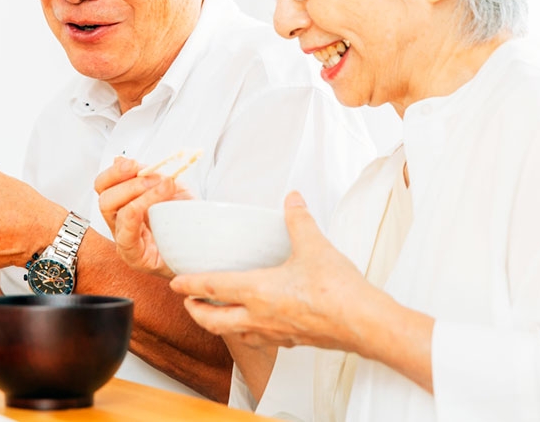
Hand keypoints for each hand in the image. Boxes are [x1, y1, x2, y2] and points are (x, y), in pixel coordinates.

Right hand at [94, 156, 191, 278]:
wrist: (205, 245)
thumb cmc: (186, 220)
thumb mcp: (170, 188)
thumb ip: (147, 175)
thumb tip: (119, 159)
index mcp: (124, 205)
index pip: (104, 185)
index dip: (115, 172)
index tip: (134, 163)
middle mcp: (120, 223)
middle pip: (104, 197)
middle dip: (128, 182)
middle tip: (155, 178)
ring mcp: (125, 241)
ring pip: (111, 211)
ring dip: (136, 193)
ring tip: (163, 187)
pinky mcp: (134, 257)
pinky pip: (125, 234)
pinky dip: (137, 213)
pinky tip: (155, 206)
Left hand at [169, 191, 370, 351]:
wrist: (363, 323)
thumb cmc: (337, 291)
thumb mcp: (314, 245)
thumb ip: (298, 219)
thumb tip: (292, 200)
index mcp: (258, 291)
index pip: (213, 287)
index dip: (190, 284)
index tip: (175, 283)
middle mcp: (260, 316)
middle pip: (214, 321)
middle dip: (196, 313)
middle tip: (188, 304)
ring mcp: (275, 332)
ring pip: (235, 334)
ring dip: (220, 325)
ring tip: (217, 315)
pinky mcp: (293, 341)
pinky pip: (260, 339)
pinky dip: (249, 332)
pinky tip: (258, 324)